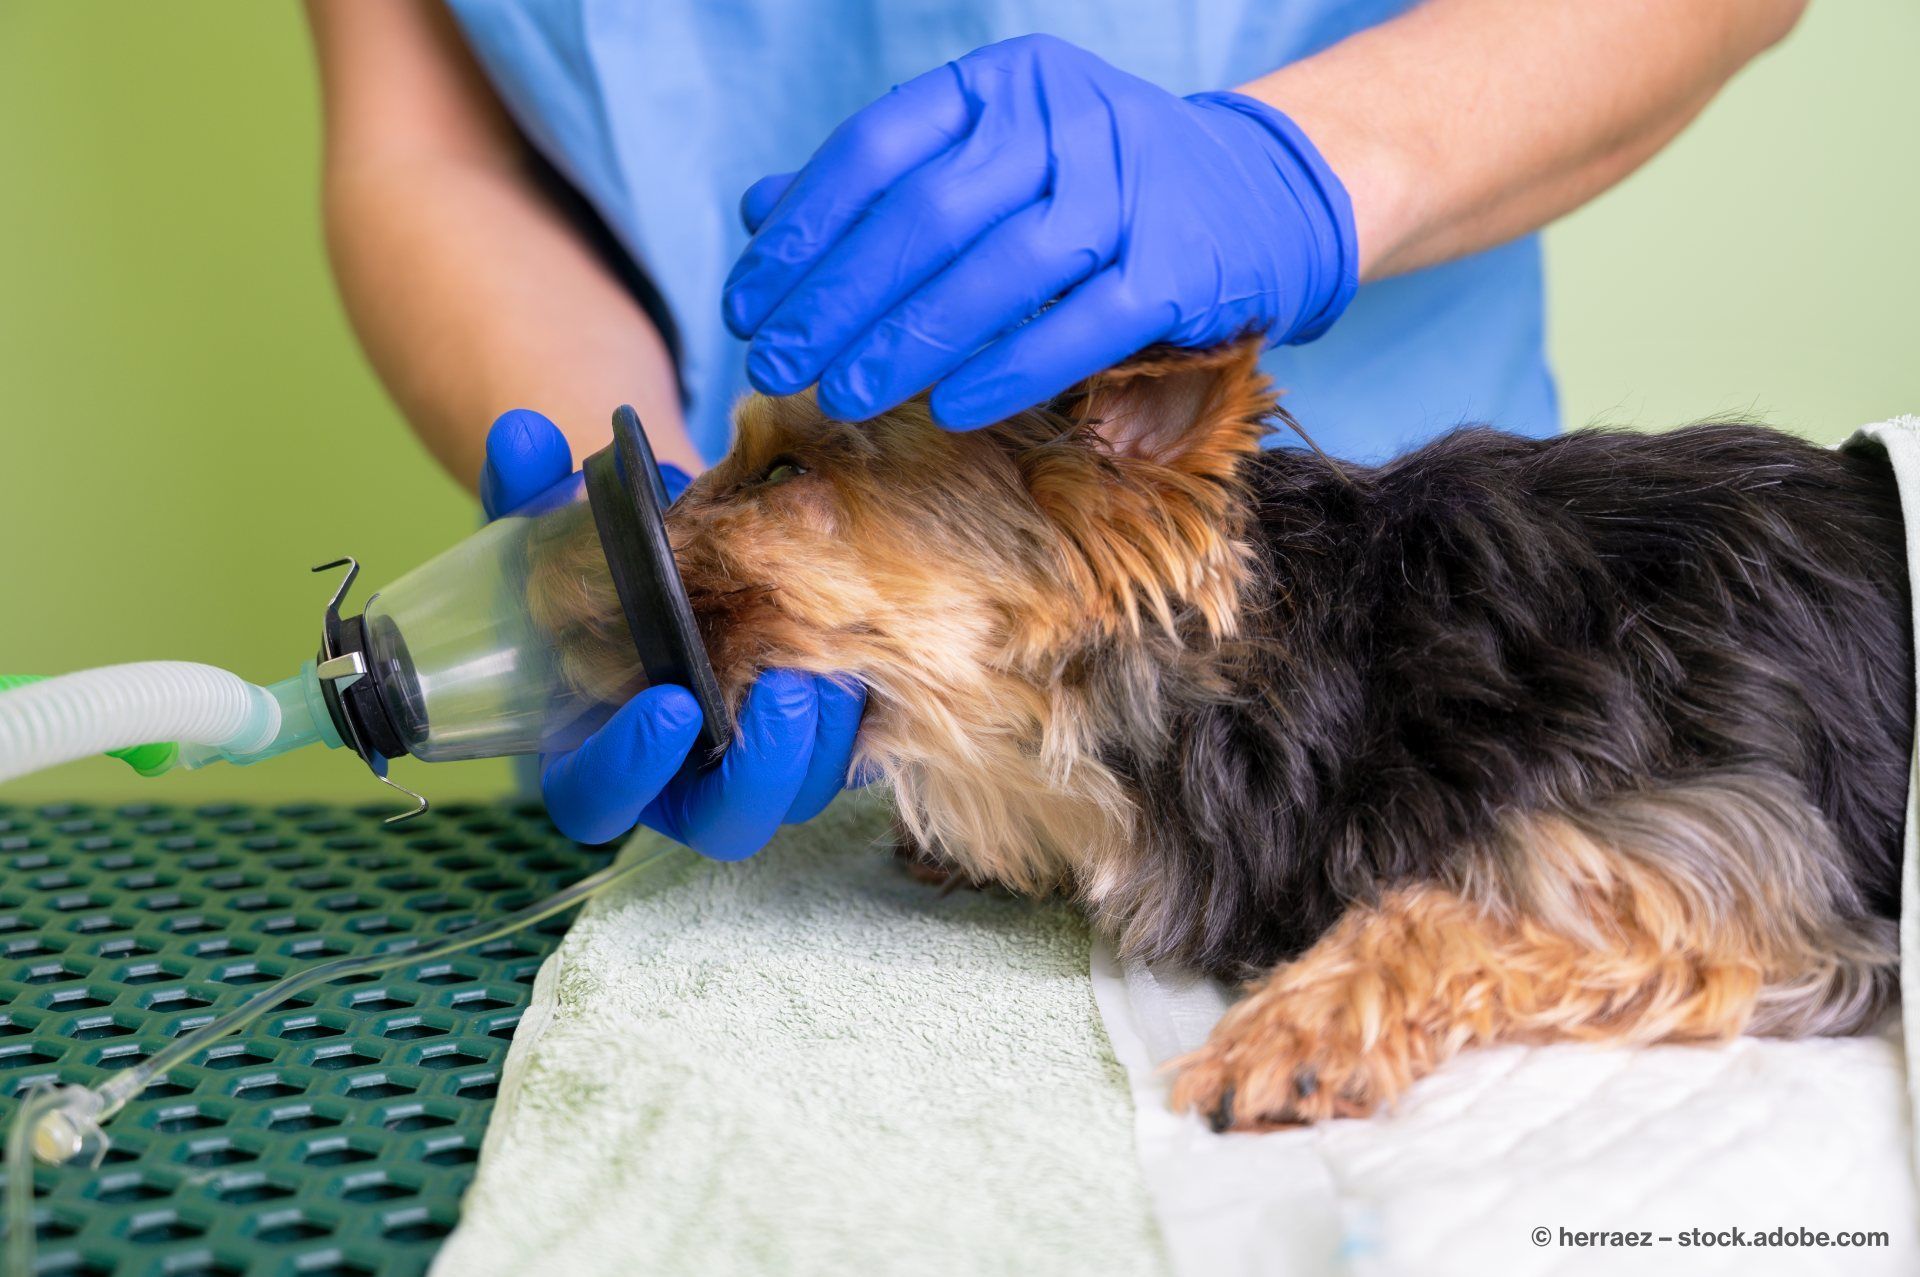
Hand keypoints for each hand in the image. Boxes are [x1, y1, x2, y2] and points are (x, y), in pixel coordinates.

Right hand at [482, 409, 865, 855]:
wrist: (694, 552)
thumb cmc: (608, 562)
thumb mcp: (557, 528)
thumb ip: (531, 492)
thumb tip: (525, 435)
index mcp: (597, 750)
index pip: (596, 802)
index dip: (628, 769)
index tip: (672, 702)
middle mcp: (684, 779)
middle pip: (724, 823)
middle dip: (759, 767)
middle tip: (786, 688)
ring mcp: (762, 768)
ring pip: (803, 791)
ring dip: (824, 736)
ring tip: (838, 653)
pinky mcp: (828, 740)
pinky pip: (859, 751)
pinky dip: (868, 707)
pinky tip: (876, 641)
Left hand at [722, 33, 1357, 429]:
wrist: (1252, 196)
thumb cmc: (1093, 186)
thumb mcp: (990, 158)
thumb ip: (882, 183)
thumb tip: (755, 209)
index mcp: (1002, 86)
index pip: (876, 151)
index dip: (800, 234)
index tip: (747, 306)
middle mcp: (1065, 120)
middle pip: (927, 214)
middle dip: (838, 301)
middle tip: (778, 366)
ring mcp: (1128, 191)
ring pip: (999, 271)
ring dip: (909, 343)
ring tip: (844, 398)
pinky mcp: (1178, 267)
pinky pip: (1081, 326)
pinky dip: (1011, 370)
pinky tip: (949, 409)